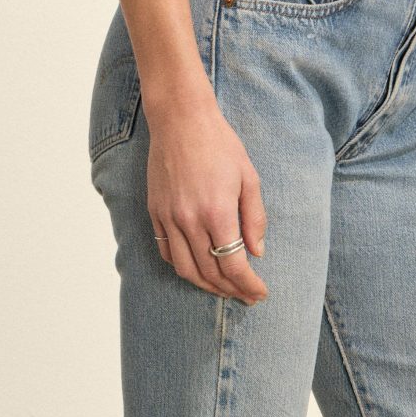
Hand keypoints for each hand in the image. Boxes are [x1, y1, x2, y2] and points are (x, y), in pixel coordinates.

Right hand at [145, 93, 269, 301]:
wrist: (181, 120)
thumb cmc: (220, 145)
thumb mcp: (249, 178)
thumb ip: (254, 219)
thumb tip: (256, 253)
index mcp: (218, 213)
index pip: (234, 266)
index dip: (248, 285)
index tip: (260, 293)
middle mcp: (190, 221)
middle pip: (210, 273)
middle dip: (231, 290)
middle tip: (247, 296)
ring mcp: (169, 218)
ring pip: (185, 269)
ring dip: (206, 285)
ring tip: (223, 288)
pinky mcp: (155, 212)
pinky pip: (166, 251)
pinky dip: (182, 267)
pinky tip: (197, 268)